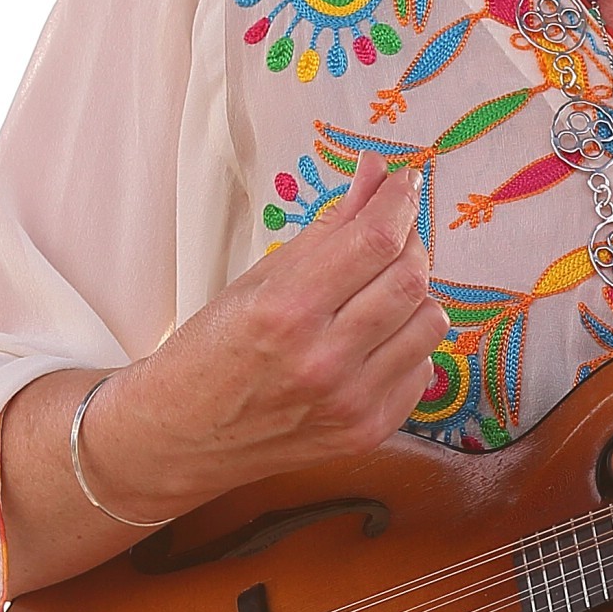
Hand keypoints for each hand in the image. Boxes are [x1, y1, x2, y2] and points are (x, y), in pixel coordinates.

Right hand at [81, 154, 450, 512]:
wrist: (182, 437)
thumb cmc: (212, 352)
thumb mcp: (259, 278)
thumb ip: (329, 227)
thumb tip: (377, 174)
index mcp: (286, 311)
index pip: (375, 240)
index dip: (399, 202)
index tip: (404, 184)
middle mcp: (323, 360)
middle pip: (410, 278)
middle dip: (410, 242)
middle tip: (392, 233)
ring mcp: (351, 402)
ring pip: (430, 322)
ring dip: (416, 295)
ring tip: (380, 290)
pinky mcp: (368, 431)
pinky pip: (422, 367)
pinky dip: (408, 344)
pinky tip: (373, 340)